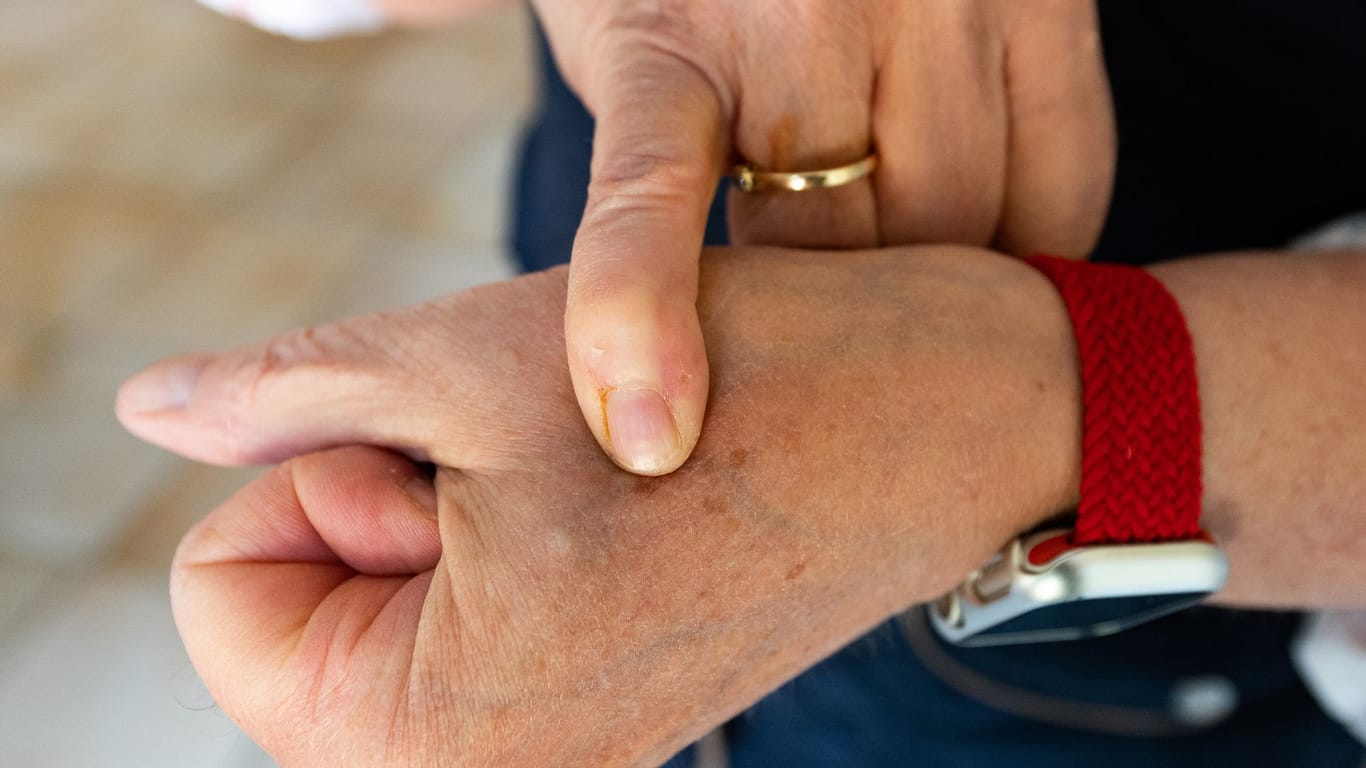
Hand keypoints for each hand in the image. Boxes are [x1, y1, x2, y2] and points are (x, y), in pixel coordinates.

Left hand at [118, 247, 1081, 765]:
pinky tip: (591, 496)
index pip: (219, 601)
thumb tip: (152, 407)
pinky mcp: (604, 710)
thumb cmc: (735, 383)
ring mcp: (556, 753)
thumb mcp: (466, 358)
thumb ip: (284, 393)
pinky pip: (464, 627)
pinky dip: (487, 541)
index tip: (456, 450)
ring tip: (568, 473)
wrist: (949, 414)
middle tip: (520, 457)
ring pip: (379, 614)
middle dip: (369, 500)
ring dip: (435, 511)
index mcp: (440, 735)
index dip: (310, 477)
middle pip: (292, 621)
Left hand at [203, 0, 1112, 475]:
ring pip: (962, 234)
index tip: (640, 432)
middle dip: (813, 337)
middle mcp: (815, 19)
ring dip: (926, 305)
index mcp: (670, 32)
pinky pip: (1061, 192)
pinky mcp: (1047, 15)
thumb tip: (282, 1)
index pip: (651, 195)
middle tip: (789, 382)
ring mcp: (947, 15)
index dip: (644, 317)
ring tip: (888, 323)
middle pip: (835, 260)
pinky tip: (976, 267)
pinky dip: (1026, 248)